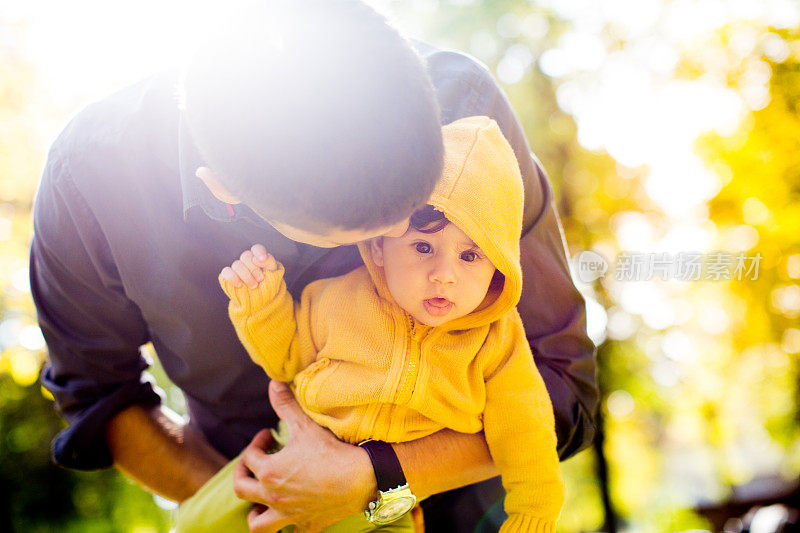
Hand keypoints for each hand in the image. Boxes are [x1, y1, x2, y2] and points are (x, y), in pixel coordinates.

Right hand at [220, 244, 278, 288]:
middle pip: (246, 256)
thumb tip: (255, 259)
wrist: (262, 297)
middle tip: (260, 279)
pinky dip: (232, 278)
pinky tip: (239, 285)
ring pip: (237, 265)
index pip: (256, 248)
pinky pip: (226, 272)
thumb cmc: (268, 282)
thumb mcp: (273, 271)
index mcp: (258, 256)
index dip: (259, 252)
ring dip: (246, 277)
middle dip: (254, 269)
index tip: (262, 259)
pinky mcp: (228, 275)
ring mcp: (237, 267)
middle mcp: (247, 260)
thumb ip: (268, 261)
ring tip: (254, 286)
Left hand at [233, 381, 376, 532]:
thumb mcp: (305, 424)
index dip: (257, 442)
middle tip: (256, 463)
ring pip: (258, 524)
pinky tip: (294, 516)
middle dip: (243, 473)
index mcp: (269, 472)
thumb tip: (272, 382)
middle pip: (242, 490)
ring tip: (261, 501)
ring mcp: (290, 514)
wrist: (361, 478)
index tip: (270, 435)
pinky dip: (290, 527)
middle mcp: (273, 497)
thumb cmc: (331, 451)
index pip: (249, 457)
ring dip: (256, 513)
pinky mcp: (309, 523)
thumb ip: (285, 403)